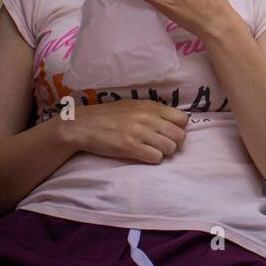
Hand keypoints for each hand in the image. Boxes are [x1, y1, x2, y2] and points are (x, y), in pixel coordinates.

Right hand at [68, 99, 188, 163]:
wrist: (84, 125)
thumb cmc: (109, 116)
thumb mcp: (133, 106)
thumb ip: (153, 112)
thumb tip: (173, 121)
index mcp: (151, 106)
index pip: (182, 119)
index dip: (178, 128)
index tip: (169, 133)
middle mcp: (148, 118)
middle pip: (180, 136)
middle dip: (174, 143)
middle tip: (162, 146)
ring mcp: (140, 133)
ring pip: (170, 148)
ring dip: (164, 153)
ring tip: (152, 151)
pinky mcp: (131, 147)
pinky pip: (156, 158)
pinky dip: (152, 159)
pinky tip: (143, 155)